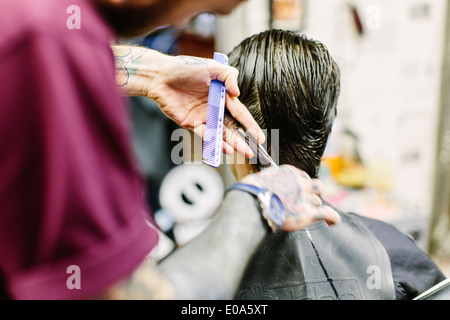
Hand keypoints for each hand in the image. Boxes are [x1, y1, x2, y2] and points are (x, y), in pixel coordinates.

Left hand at [111, 45, 264, 158]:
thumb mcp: (212, 67)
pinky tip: (224, 148)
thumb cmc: (186, 68)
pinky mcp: (192, 123)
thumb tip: (238, 93)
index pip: (240, 113)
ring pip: (221, 133)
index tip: (259, 137)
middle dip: (243, 139)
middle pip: (232, 127)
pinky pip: (205, 135)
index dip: (250, 125)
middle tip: (253, 152)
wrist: (161, 76)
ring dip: (232, 143)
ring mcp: (204, 117)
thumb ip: (229, 76)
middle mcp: (215, 108)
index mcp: (222, 95)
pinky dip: (214, 142)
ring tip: (242, 153)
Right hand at [240, 165, 340, 230]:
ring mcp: (306, 197)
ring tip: (305, 215)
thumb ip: (272, 181)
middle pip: (315, 188)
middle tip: (302, 205)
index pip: (304, 177)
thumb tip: (270, 188)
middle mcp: (301, 182)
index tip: (298, 192)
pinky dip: (333, 218)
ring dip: (314, 208)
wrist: (252, 204)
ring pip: (318, 202)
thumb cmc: (251, 194)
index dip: (302, 186)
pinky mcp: (308, 213)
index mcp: (290, 172)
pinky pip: (327, 213)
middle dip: (312, 196)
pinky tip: (333, 222)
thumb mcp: (262, 179)